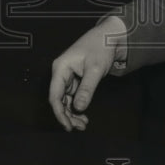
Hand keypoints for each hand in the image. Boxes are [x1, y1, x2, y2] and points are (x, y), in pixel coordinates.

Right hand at [49, 15, 127, 131]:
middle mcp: (61, 72)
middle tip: (81, 127)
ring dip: (73, 113)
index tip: (68, 126)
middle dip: (68, 115)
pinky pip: (72, 96)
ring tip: (84, 124)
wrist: (110, 37)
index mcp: (60, 68)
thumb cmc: (101, 48)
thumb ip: (86, 89)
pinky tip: (84, 115)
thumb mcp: (95, 69)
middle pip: (59, 99)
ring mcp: (67, 76)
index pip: (54, 95)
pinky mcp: (75, 79)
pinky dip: (77, 106)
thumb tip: (78, 108)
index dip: (59, 113)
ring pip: (65, 100)